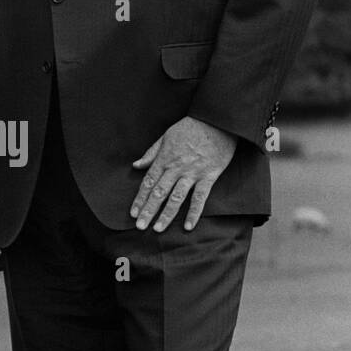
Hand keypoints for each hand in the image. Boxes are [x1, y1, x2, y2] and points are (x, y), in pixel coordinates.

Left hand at [131, 117, 236, 231]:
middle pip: (159, 193)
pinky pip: (200, 198)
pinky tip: (188, 226)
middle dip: (148, 211)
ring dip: (166, 215)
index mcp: (164, 159)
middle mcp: (176, 168)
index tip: (133, 213)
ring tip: (158, 229)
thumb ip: (151, 152)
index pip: (148, 182)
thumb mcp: (166, 135)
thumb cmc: (191, 127)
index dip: (140, 199)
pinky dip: (193, 213)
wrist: (217, 121)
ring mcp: (192, 174)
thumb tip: (137, 165)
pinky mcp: (208, 176)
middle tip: (140, 226)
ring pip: (176, 198)